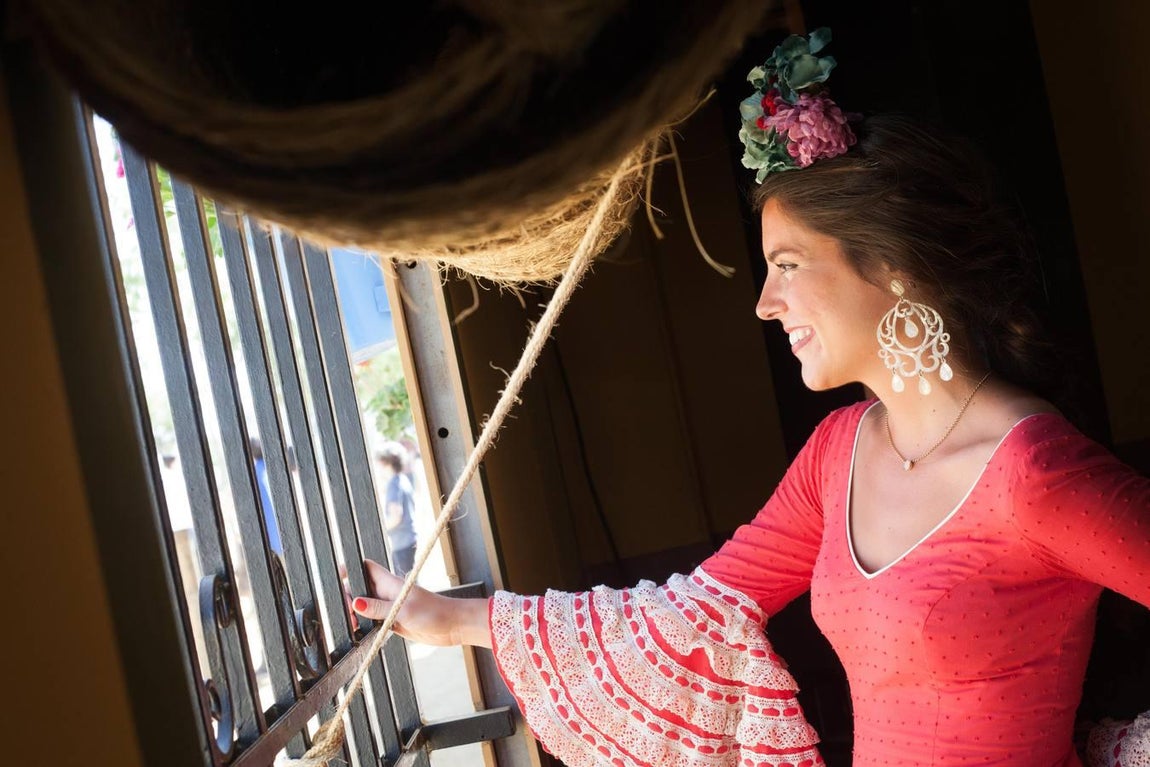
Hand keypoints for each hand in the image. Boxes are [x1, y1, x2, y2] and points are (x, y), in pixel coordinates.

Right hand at [352, 559, 491, 647]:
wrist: (451, 627)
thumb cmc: (433, 612)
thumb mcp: (402, 610)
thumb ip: (378, 608)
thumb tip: (354, 603)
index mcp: (388, 582)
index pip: (364, 567)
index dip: (349, 569)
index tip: (336, 578)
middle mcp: (386, 592)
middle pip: (359, 589)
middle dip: (348, 598)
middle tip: (348, 614)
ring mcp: (389, 607)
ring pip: (364, 606)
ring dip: (355, 614)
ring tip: (352, 625)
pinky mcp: (392, 621)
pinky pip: (372, 621)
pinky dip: (364, 626)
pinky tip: (359, 633)